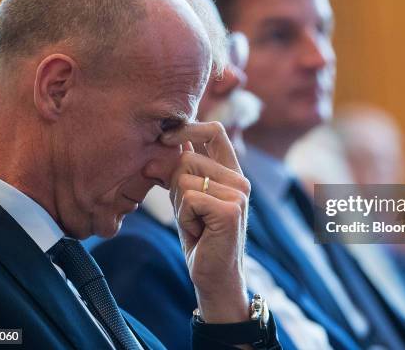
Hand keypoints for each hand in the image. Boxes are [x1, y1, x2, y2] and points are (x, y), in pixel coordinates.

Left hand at [161, 121, 249, 323]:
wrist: (213, 274)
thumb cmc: (200, 236)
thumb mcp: (187, 197)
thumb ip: (181, 169)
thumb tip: (165, 142)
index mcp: (231, 172)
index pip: (215, 131)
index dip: (188, 128)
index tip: (166, 139)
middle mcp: (239, 179)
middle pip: (187, 159)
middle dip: (174, 187)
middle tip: (190, 213)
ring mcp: (238, 193)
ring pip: (184, 179)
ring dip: (179, 206)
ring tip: (196, 223)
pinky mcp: (231, 209)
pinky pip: (189, 198)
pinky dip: (185, 217)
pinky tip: (200, 232)